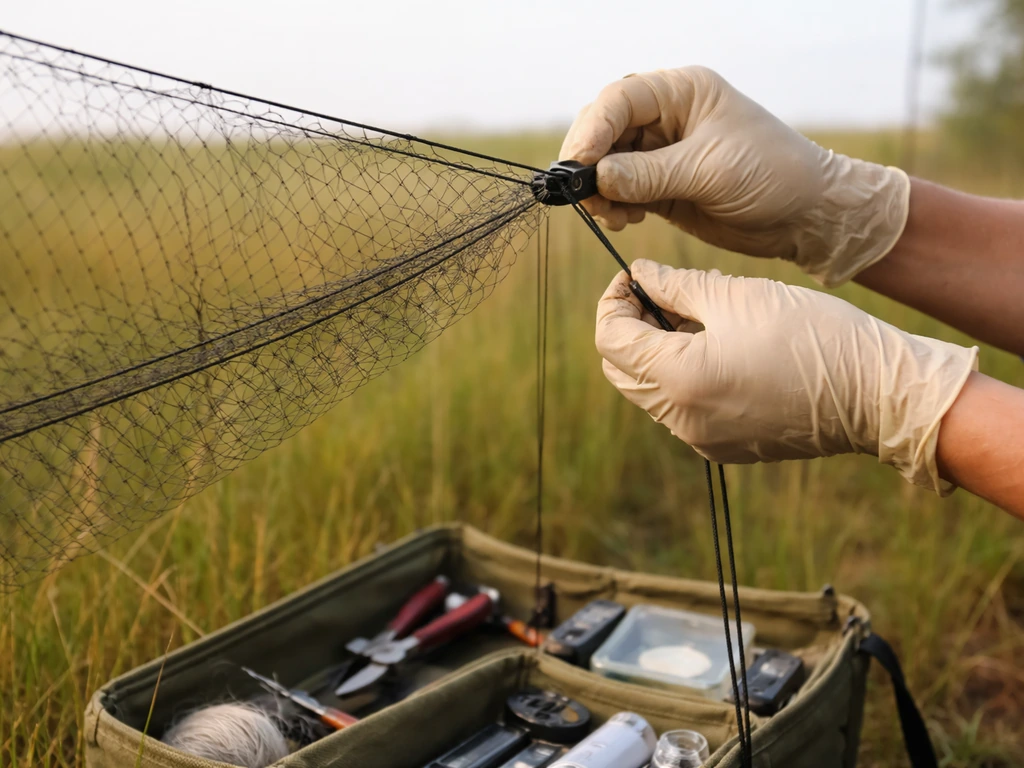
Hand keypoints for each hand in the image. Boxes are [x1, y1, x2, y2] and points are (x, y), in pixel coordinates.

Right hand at [562, 68, 910, 286]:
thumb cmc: (772, 175)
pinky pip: (620, 192)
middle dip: (589, 163)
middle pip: (605, 130)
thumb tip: (598, 177)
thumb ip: (648, 174)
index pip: (620, 100)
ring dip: (599, 191)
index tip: (579, 164)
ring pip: (606, 165)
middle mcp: (666, 118)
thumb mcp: (708, 171)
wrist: (806, 215)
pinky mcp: (661, 187)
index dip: (592, 129)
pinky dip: (612, 207)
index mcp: (682, 93)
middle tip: (584, 195)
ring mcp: (661, 154)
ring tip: (611, 216)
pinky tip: (625, 220)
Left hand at [596, 260, 977, 493]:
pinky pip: (680, 409)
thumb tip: (639, 276)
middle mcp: (680, 419)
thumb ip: (675, 286)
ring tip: (691, 315)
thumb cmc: (811, 335)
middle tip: (657, 293)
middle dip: (628, 327)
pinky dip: (680, 376)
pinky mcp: (722, 447)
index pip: (610, 340)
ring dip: (654, 351)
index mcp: (678, 379)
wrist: (876, 395)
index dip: (613, 301)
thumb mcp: (736, 296)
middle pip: (621, 369)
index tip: (635, 276)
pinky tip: (714, 347)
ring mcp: (700, 439)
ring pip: (648, 391)